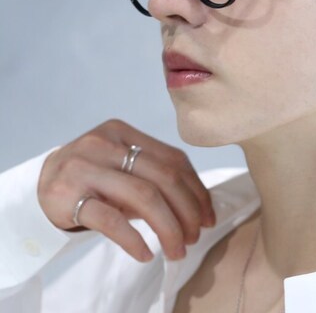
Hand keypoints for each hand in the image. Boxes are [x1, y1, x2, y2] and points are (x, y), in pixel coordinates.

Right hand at [37, 119, 215, 261]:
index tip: (208, 216)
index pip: (173, 160)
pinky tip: (146, 253)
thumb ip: (155, 176)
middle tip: (195, 237)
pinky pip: (111, 220)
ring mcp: (86, 168)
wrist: (36, 186)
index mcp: (125, 132)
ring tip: (176, 249)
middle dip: (187, 211)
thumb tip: (199, 207)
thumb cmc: (92, 177)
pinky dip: (134, 239)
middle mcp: (106, 144)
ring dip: (168, 227)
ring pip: (143, 197)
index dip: (197, 190)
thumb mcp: (122, 167)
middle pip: (163, 177)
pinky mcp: (68, 196)